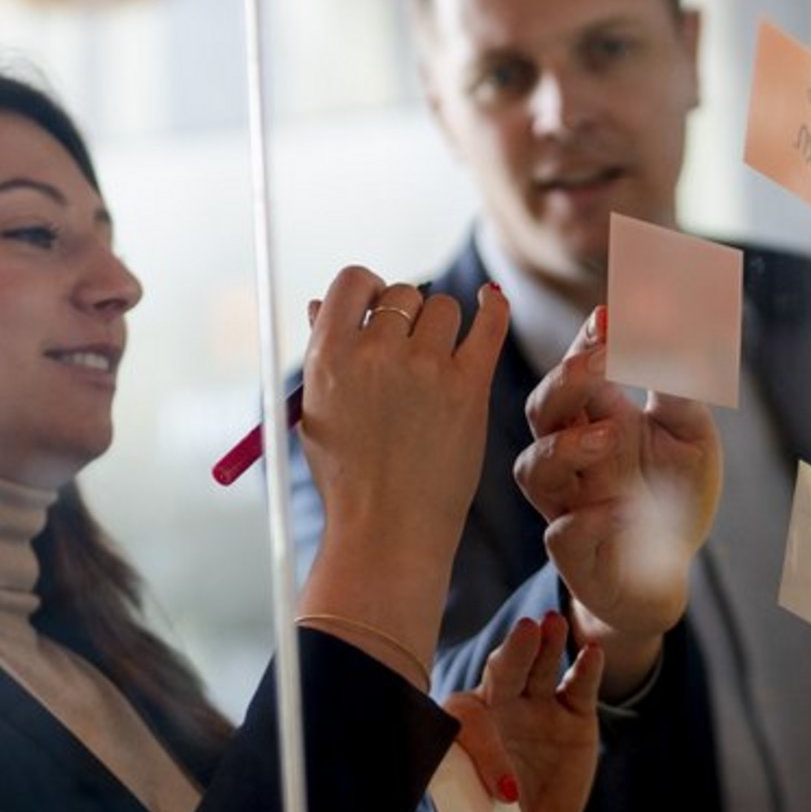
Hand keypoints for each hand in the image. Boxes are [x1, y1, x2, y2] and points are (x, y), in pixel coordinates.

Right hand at [297, 269, 510, 678]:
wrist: (387, 530)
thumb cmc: (348, 477)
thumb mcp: (318, 413)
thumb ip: (323, 353)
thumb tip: (322, 305)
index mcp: (330, 355)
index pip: (352, 281)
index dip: (367, 290)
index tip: (376, 310)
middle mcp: (376, 352)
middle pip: (401, 293)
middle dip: (404, 315)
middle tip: (407, 351)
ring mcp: (424, 368)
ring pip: (443, 307)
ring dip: (440, 326)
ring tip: (435, 362)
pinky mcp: (467, 387)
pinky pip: (489, 324)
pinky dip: (492, 308)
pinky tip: (491, 303)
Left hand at [439, 611, 603, 811]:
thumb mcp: (465, 802)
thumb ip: (466, 778)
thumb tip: (480, 771)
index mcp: (464, 720)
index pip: (471, 716)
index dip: (486, 749)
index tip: (505, 791)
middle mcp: (500, 703)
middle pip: (505, 670)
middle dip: (515, 651)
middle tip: (526, 629)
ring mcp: (539, 706)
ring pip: (541, 668)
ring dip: (547, 644)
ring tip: (553, 623)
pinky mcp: (574, 716)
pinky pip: (579, 688)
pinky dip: (586, 670)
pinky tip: (592, 652)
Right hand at [512, 307, 719, 686]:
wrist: (665, 574)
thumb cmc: (670, 495)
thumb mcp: (691, 434)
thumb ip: (680, 384)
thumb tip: (675, 323)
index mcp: (596, 419)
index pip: (579, 370)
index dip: (588, 340)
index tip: (610, 313)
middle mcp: (572, 458)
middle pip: (543, 410)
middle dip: (568, 380)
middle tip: (604, 355)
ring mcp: (567, 504)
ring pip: (535, 470)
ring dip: (566, 448)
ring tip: (611, 434)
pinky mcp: (575, 553)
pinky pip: (562, 536)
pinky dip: (585, 522)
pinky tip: (618, 510)